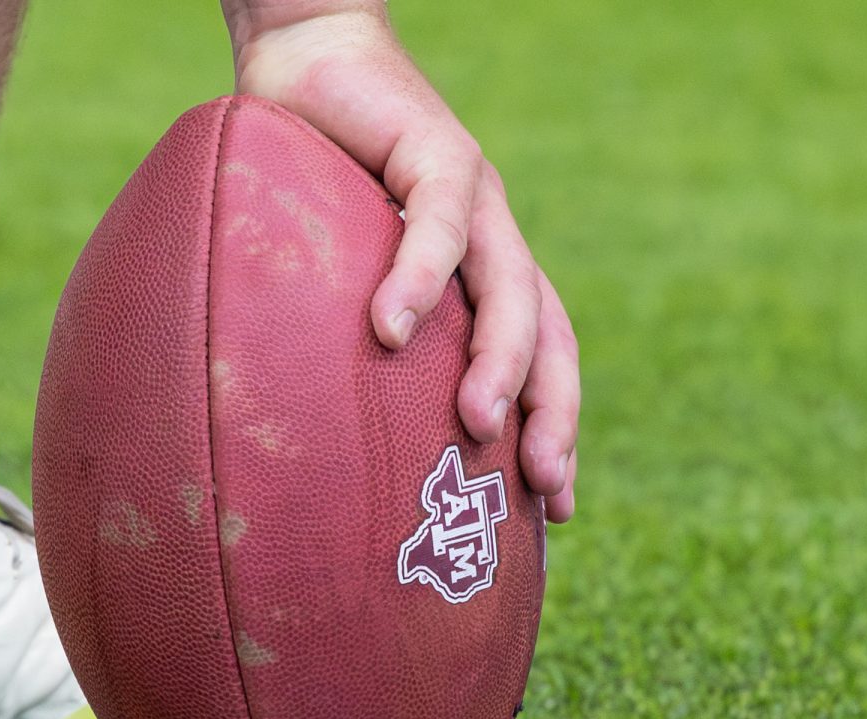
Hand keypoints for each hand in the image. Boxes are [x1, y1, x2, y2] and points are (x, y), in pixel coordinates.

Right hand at [222, 2, 577, 521]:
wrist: (311, 59)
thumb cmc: (318, 177)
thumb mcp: (344, 274)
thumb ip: (357, 335)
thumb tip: (324, 427)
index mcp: (485, 275)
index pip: (543, 362)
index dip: (554, 431)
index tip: (555, 510)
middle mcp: (495, 242)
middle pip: (550, 338)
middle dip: (552, 414)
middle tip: (544, 488)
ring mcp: (475, 196)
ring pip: (510, 288)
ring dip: (497, 360)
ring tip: (475, 423)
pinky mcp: (438, 150)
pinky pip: (440, 222)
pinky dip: (417, 276)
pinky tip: (389, 327)